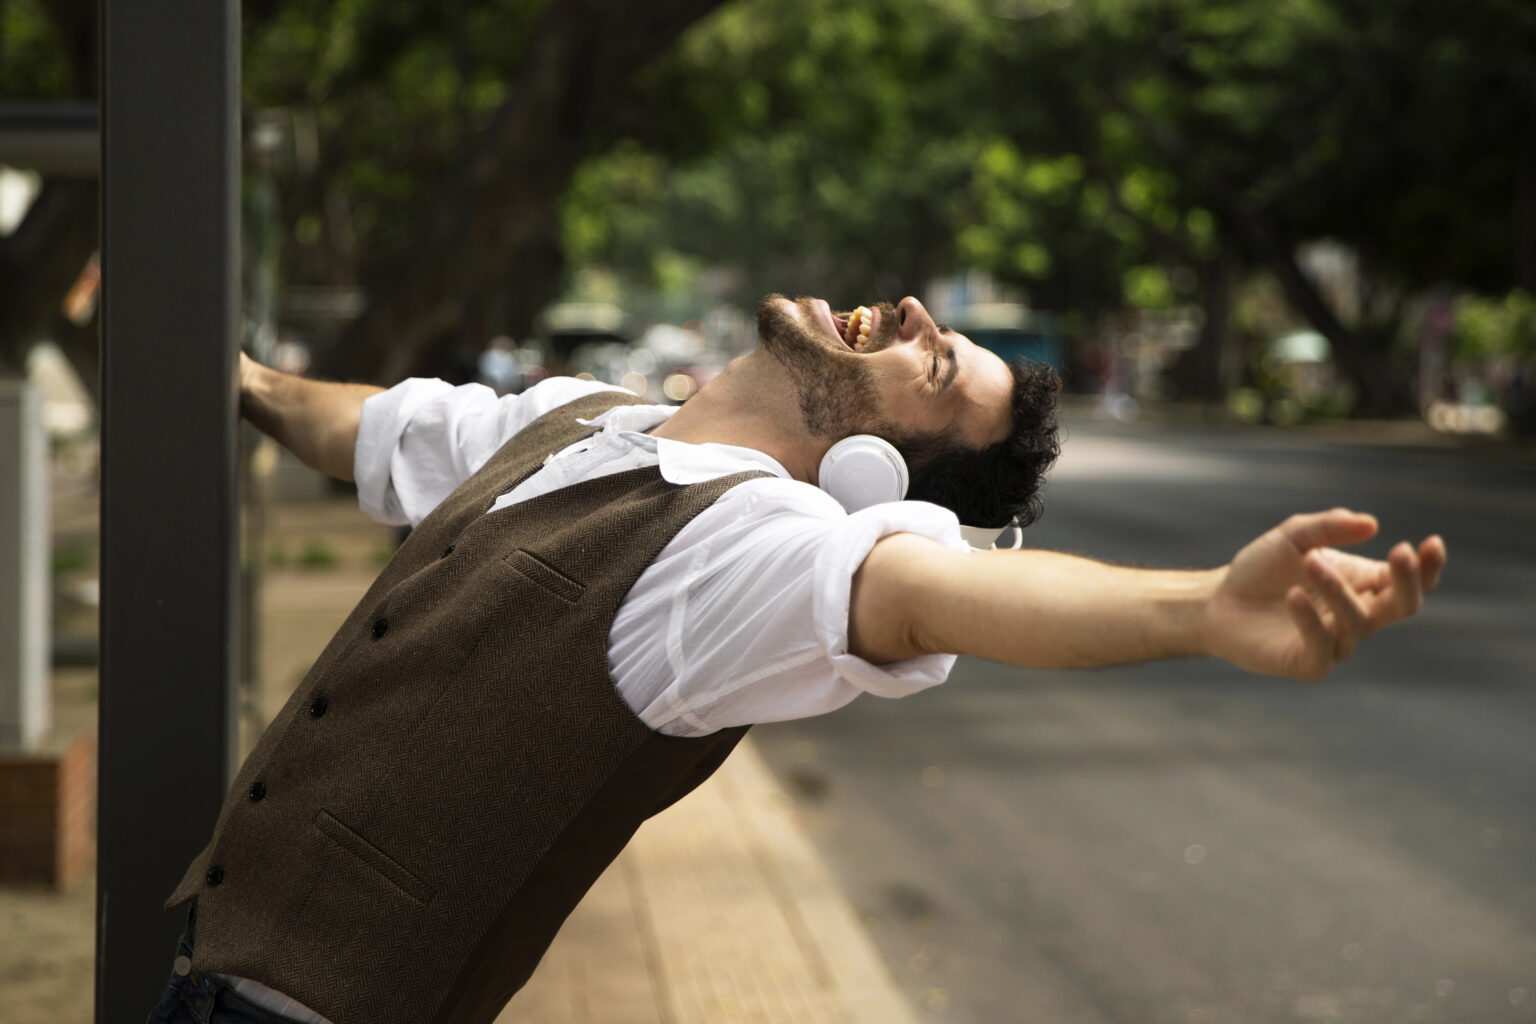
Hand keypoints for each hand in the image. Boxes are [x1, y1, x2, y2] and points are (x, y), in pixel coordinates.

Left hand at [1203, 509, 1445, 680]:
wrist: (1217, 601)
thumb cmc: (1261, 569)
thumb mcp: (1291, 536)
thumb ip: (1327, 527)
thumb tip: (1370, 523)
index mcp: (1364, 585)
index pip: (1410, 582)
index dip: (1428, 567)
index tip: (1430, 543)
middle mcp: (1358, 616)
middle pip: (1402, 606)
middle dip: (1406, 581)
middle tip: (1398, 552)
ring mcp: (1337, 643)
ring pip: (1356, 620)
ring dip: (1337, 588)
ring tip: (1309, 561)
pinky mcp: (1310, 664)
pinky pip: (1323, 647)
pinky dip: (1311, 621)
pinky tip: (1293, 596)